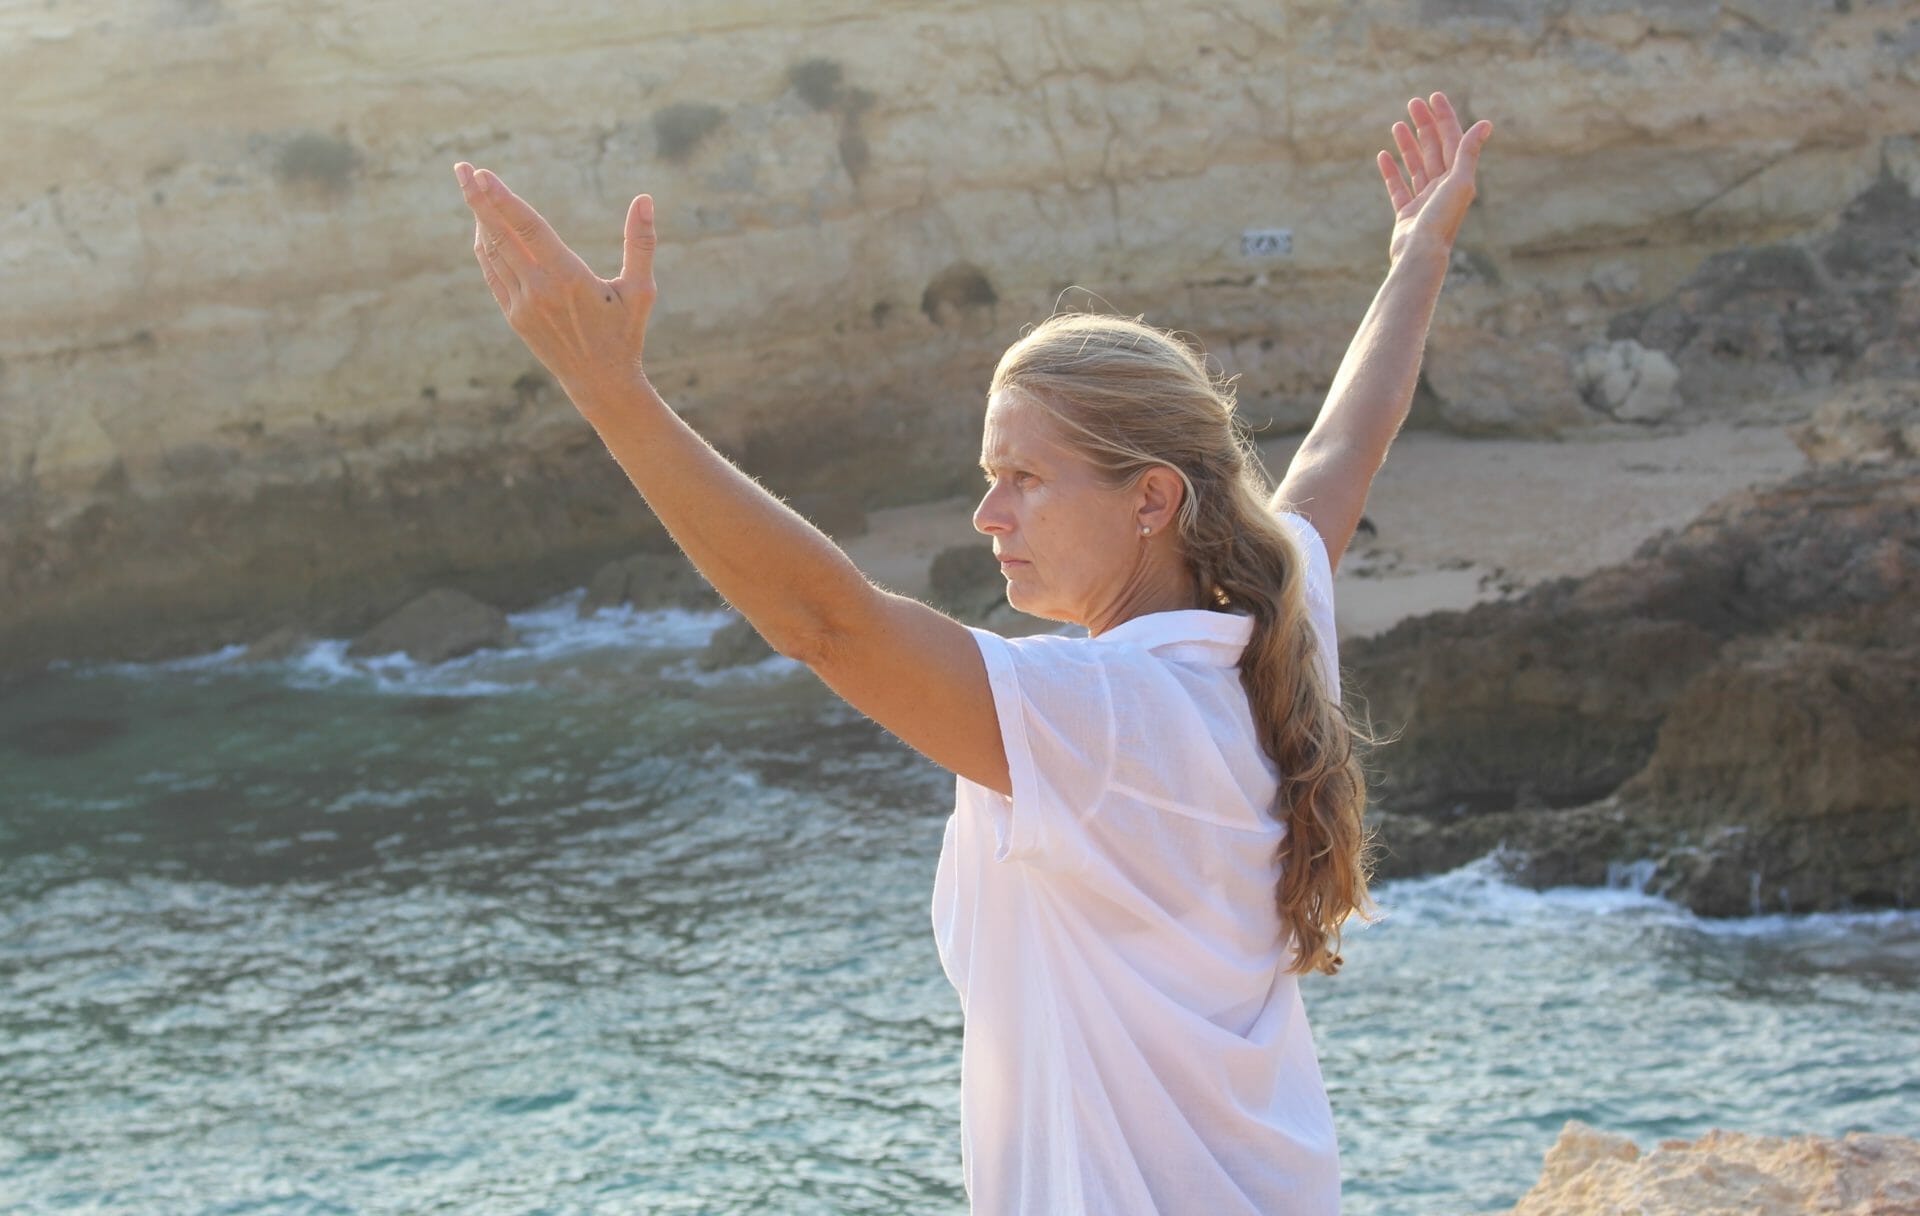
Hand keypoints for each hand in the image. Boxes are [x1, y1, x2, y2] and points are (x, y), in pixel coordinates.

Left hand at [454, 162, 656, 400]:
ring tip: (471, 190)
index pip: (527, 227)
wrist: (600, 382)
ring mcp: (522, 304)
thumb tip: (645, 199)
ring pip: (492, 252)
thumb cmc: (625, 333)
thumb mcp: (641, 290)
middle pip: (500, 234)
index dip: (503, 198)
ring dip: (479, 219)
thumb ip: (641, 243)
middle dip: (478, 199)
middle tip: (462, 169)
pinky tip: (482, 228)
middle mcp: (539, 289)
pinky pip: (492, 274)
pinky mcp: (514, 316)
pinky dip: (485, 248)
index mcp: (568, 277)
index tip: (482, 174)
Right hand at [1376, 93, 1491, 265]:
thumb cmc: (1441, 220)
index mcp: (1458, 178)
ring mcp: (1424, 200)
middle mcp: (1443, 188)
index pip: (1452, 140)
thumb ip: (1468, 152)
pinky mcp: (1407, 213)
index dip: (1444, 117)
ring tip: (1396, 125)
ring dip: (1408, 144)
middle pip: (1434, 148)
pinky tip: (1383, 155)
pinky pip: (1398, 186)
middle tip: (1412, 103)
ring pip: (1416, 165)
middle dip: (1424, 124)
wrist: (1420, 256)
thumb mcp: (1459, 182)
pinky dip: (1391, 170)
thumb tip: (1486, 124)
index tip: (1433, 97)